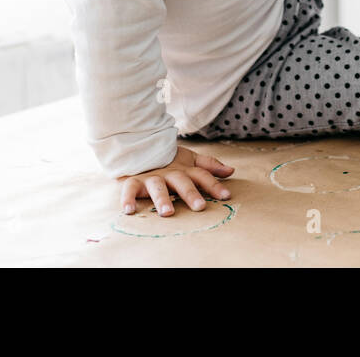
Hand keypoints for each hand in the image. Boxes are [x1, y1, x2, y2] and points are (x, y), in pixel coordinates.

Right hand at [117, 146, 233, 215]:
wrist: (139, 147)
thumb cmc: (168, 161)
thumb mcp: (190, 161)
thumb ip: (209, 166)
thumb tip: (231, 171)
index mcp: (185, 170)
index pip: (202, 176)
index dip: (214, 185)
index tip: (226, 196)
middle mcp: (170, 173)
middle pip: (182, 182)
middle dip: (191, 193)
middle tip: (200, 206)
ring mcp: (152, 177)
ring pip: (158, 187)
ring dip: (163, 199)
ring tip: (167, 212)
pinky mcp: (133, 181)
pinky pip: (129, 190)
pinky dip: (128, 199)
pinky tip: (129, 210)